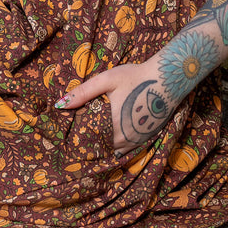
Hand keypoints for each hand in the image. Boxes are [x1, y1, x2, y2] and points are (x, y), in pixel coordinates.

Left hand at [55, 60, 173, 155]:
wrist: (167, 79)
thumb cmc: (135, 77)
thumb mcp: (107, 80)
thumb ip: (83, 92)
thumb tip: (60, 104)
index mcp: (113, 126)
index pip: (90, 142)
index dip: (79, 141)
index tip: (69, 139)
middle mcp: (126, 138)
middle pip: (102, 147)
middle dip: (91, 144)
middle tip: (77, 139)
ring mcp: (138, 140)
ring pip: (115, 150)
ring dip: (104, 145)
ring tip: (92, 138)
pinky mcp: (146, 138)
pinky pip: (128, 148)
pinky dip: (118, 145)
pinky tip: (111, 136)